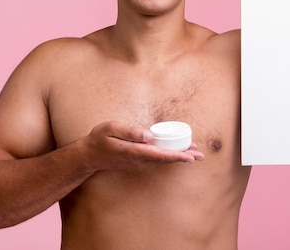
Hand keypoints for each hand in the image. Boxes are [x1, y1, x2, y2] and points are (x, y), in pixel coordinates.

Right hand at [81, 121, 204, 171]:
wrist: (89, 155)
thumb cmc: (99, 139)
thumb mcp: (110, 128)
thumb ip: (129, 131)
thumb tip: (149, 135)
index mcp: (133, 151)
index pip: (159, 154)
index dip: (176, 155)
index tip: (190, 156)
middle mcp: (138, 159)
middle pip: (165, 159)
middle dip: (183, 157)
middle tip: (201, 155)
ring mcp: (138, 161)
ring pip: (162, 159)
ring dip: (178, 156)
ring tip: (194, 152)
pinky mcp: (137, 160)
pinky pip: (157, 158)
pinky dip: (169, 155)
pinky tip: (176, 151)